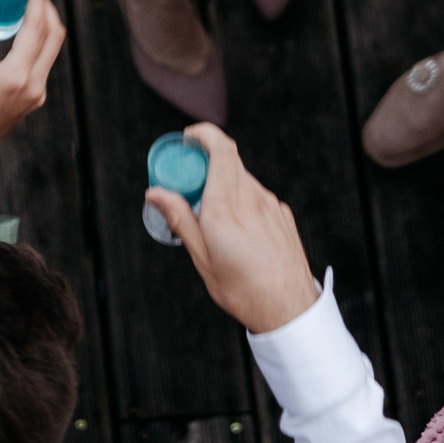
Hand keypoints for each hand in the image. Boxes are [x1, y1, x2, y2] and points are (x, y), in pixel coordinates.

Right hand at [0, 0, 67, 229]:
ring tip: (27, 1)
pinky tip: (22, 27)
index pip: (37, 27)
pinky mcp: (35, 96)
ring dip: (43, 22)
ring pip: (51, 47)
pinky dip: (37, 39)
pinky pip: (43, 59)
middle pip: (53, 34)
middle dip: (45, 5)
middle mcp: (34, 84)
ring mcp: (38, 92)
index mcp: (16, 75)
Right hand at [148, 124, 320, 335]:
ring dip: (223, 183)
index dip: (203, 134)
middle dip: (206, 160)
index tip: (188, 138)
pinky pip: (256, 196)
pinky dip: (240, 200)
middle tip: (189, 181)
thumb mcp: (202, 257)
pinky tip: (236, 229)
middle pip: (229, 159)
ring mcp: (270, 205)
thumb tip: (155, 192)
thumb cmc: (243, 289)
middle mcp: (251, 199)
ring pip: (242, 178)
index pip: (220, 149)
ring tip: (211, 215)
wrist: (288, 308)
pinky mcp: (282, 214)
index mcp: (226, 207)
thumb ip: (179, 218)